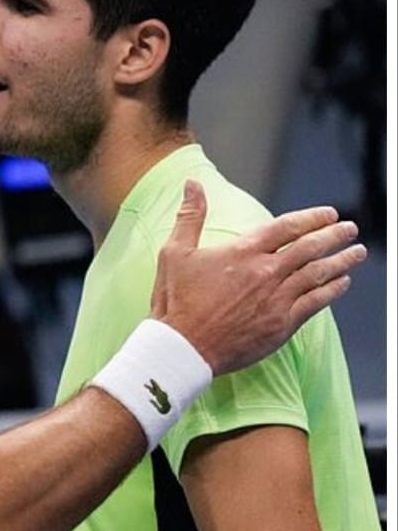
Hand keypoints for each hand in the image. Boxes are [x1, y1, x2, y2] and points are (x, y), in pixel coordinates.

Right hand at [151, 180, 365, 375]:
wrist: (183, 347)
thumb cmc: (175, 300)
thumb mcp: (174, 252)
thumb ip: (189, 216)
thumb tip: (193, 184)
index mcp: (243, 252)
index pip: (287, 227)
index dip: (312, 217)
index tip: (329, 213)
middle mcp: (266, 272)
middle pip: (311, 248)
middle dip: (335, 235)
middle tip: (350, 229)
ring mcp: (277, 299)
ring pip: (319, 274)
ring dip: (342, 261)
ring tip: (357, 252)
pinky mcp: (282, 324)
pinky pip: (316, 302)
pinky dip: (333, 290)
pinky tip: (342, 283)